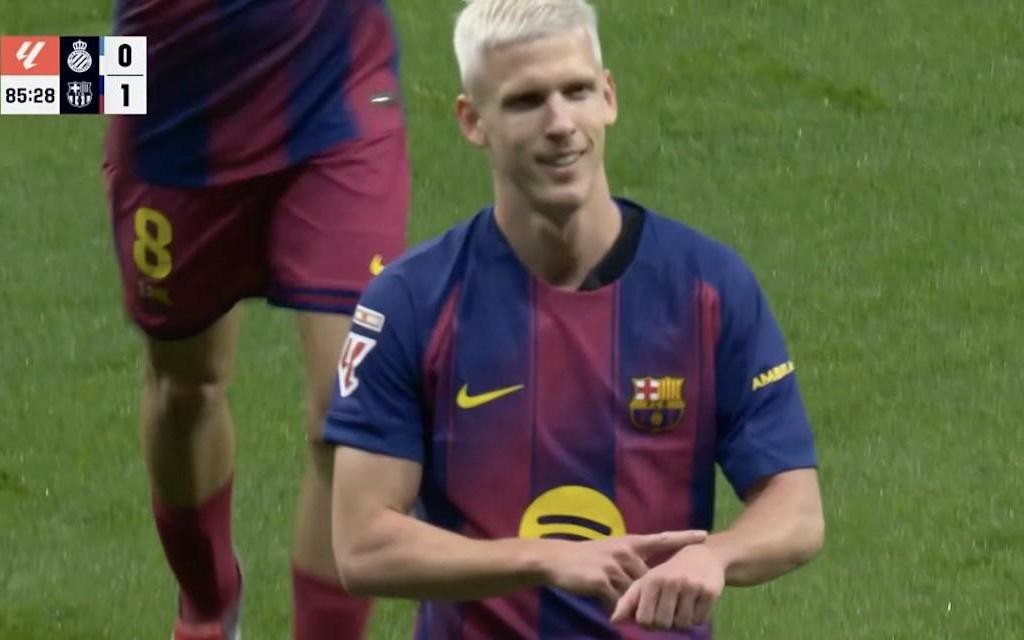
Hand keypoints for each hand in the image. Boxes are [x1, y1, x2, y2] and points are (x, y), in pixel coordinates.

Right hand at [543, 530, 706, 608]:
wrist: (556, 560)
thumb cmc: (586, 557)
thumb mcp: (611, 552)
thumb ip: (630, 563)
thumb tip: (648, 581)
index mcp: (629, 542)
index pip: (661, 539)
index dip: (683, 537)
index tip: (704, 535)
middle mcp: (624, 551)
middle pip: (649, 578)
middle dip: (652, 593)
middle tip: (659, 606)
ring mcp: (612, 566)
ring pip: (634, 592)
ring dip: (634, 604)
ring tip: (634, 613)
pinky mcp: (601, 581)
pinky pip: (618, 601)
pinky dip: (618, 609)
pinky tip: (614, 613)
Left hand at [610, 543, 724, 629]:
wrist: (703, 555)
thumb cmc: (669, 572)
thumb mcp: (647, 581)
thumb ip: (629, 600)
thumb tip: (614, 620)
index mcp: (651, 580)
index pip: (644, 620)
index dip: (648, 623)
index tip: (653, 615)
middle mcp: (670, 581)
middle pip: (663, 624)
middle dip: (666, 623)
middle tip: (670, 611)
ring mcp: (691, 586)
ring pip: (683, 624)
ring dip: (682, 621)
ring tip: (682, 607)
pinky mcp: (709, 591)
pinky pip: (700, 620)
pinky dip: (697, 618)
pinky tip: (696, 604)